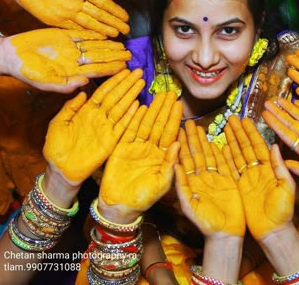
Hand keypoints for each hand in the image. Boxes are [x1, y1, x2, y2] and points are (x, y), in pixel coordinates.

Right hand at [4, 28, 131, 91]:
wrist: (11, 55)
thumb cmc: (27, 73)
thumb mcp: (46, 82)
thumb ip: (65, 85)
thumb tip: (84, 84)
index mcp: (73, 72)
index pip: (97, 70)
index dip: (111, 68)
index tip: (125, 67)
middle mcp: (75, 60)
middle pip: (100, 57)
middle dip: (115, 56)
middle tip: (130, 54)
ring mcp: (71, 47)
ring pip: (95, 46)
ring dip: (108, 45)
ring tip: (123, 45)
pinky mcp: (64, 35)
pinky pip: (83, 34)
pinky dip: (94, 33)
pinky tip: (106, 33)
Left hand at [10, 0, 129, 36]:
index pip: (102, 1)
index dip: (114, 9)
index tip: (126, 16)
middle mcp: (77, 1)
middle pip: (99, 14)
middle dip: (113, 22)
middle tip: (127, 29)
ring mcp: (67, 11)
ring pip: (90, 22)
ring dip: (103, 29)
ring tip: (116, 35)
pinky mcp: (56, 19)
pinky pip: (74, 27)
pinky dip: (85, 33)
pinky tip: (96, 37)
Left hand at [43, 69, 144, 182]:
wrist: (61, 170)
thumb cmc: (56, 147)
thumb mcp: (58, 123)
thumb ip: (70, 108)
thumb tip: (82, 92)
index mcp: (86, 111)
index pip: (103, 92)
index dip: (114, 80)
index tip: (124, 70)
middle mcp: (99, 117)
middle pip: (116, 96)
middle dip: (127, 83)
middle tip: (138, 71)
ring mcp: (106, 128)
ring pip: (121, 108)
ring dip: (131, 95)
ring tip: (141, 82)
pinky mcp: (110, 141)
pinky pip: (122, 126)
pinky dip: (131, 116)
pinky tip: (138, 105)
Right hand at [100, 92, 181, 213]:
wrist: (120, 206)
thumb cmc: (144, 198)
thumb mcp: (161, 184)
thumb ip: (170, 165)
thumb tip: (178, 144)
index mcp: (162, 156)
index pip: (170, 132)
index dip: (174, 118)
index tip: (178, 104)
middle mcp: (151, 148)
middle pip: (158, 124)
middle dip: (164, 108)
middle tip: (170, 93)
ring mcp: (136, 147)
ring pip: (145, 124)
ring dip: (152, 110)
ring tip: (157, 95)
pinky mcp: (122, 147)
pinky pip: (129, 130)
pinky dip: (133, 118)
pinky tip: (139, 106)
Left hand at [175, 120, 244, 237]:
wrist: (225, 235)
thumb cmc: (205, 223)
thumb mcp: (190, 205)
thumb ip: (181, 185)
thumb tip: (175, 165)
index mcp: (191, 182)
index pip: (185, 158)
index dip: (182, 143)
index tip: (179, 129)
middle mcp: (201, 177)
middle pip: (196, 153)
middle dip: (192, 137)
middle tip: (188, 122)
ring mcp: (215, 178)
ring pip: (208, 155)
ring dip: (204, 141)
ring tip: (200, 127)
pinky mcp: (228, 181)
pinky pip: (224, 163)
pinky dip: (220, 152)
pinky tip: (217, 141)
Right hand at [223, 116, 294, 240]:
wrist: (273, 232)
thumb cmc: (283, 212)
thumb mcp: (286, 187)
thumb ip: (279, 167)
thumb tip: (274, 146)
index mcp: (268, 168)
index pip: (257, 146)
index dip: (251, 132)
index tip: (244, 120)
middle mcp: (256, 170)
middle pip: (245, 147)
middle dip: (238, 132)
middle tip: (231, 118)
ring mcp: (247, 178)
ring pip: (237, 155)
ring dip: (231, 141)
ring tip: (224, 128)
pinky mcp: (239, 187)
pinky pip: (231, 170)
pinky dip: (225, 159)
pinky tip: (220, 148)